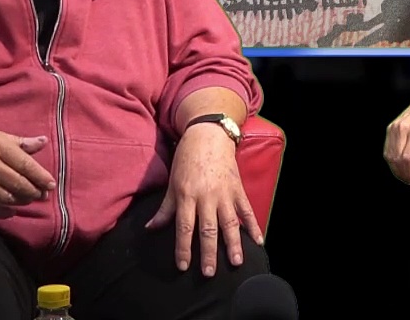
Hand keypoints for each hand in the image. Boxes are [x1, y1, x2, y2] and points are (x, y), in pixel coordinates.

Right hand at [0, 118, 55, 218]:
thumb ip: (18, 142)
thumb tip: (43, 142)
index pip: (24, 164)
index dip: (40, 177)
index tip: (51, 185)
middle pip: (17, 183)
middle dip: (33, 192)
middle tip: (43, 196)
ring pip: (4, 197)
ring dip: (20, 201)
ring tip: (28, 201)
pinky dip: (2, 211)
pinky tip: (10, 211)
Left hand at [146, 123, 262, 276]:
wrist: (209, 135)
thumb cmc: (187, 158)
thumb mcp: (173, 182)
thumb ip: (165, 208)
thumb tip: (150, 229)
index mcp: (187, 196)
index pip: (184, 227)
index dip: (183, 248)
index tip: (183, 266)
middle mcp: (206, 197)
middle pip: (208, 229)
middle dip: (209, 252)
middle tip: (209, 273)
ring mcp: (224, 193)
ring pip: (229, 223)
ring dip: (233, 244)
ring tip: (236, 262)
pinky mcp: (238, 189)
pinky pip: (247, 210)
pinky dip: (253, 225)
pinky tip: (258, 241)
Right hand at [384, 85, 409, 185]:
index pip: (408, 159)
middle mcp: (404, 128)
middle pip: (397, 159)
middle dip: (404, 174)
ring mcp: (395, 127)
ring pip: (390, 156)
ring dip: (397, 169)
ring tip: (408, 175)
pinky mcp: (391, 127)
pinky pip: (387, 149)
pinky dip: (393, 160)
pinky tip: (402, 164)